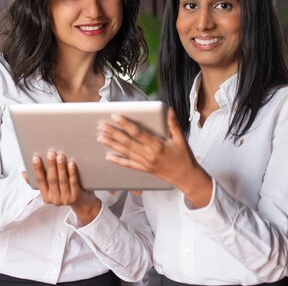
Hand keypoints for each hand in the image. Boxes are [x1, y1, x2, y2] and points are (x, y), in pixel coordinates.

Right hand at [33, 150, 100, 224]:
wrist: (82, 204)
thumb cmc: (64, 192)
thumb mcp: (49, 189)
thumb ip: (37, 181)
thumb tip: (24, 172)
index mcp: (45, 196)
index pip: (39, 180)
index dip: (37, 169)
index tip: (35, 158)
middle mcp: (54, 199)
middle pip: (51, 180)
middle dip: (50, 165)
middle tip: (50, 153)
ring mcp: (65, 199)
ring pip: (62, 180)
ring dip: (61, 167)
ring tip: (60, 156)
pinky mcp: (76, 197)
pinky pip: (73, 182)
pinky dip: (72, 173)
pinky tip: (71, 164)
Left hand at [97, 107, 212, 207]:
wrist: (186, 177)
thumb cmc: (184, 157)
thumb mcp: (181, 139)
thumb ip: (173, 124)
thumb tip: (168, 110)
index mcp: (157, 145)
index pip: (138, 133)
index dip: (125, 124)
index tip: (116, 116)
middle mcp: (149, 155)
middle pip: (127, 142)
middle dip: (113, 133)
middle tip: (101, 126)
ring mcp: (145, 163)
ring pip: (125, 153)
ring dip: (112, 145)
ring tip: (100, 137)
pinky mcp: (144, 169)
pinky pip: (129, 165)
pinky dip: (118, 161)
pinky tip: (108, 157)